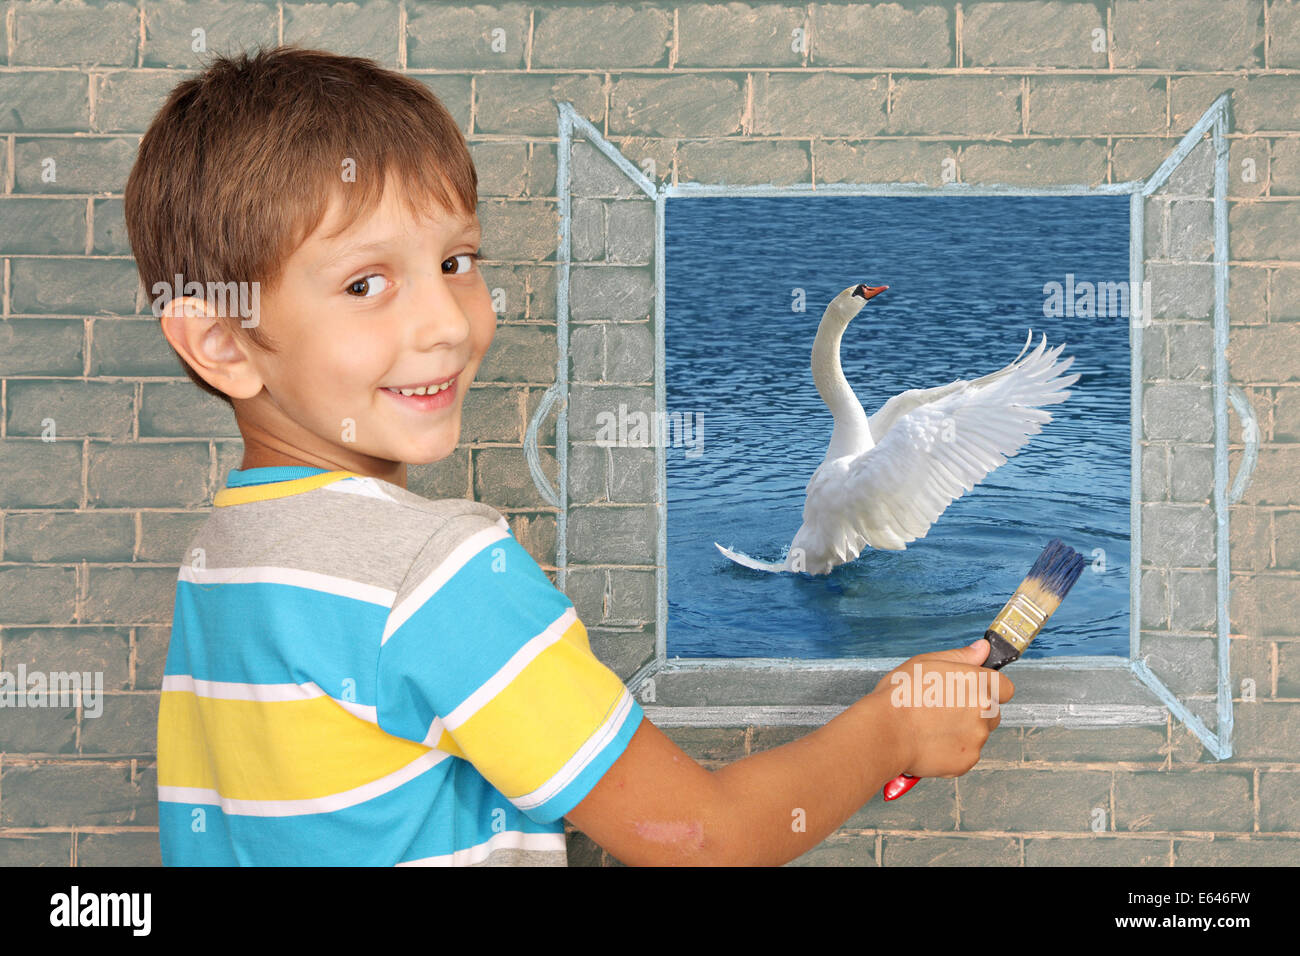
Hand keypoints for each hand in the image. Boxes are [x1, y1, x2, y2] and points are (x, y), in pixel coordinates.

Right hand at [870, 638, 1013, 779]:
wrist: (885, 732)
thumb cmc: (900, 696)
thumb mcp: (926, 663)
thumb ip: (960, 656)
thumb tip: (982, 649)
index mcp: (978, 684)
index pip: (1005, 687)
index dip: (989, 688)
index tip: (973, 690)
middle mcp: (984, 712)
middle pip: (992, 712)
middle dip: (975, 711)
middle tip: (944, 708)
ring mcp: (976, 739)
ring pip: (977, 734)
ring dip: (962, 731)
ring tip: (931, 726)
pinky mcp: (966, 761)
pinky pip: (965, 754)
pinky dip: (952, 750)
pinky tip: (930, 741)